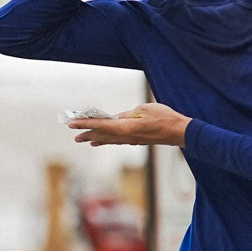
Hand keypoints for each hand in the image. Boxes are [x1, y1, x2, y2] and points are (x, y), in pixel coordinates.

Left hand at [71, 101, 189, 146]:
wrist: (179, 132)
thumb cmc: (164, 118)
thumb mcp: (143, 110)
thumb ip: (127, 115)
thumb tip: (116, 119)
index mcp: (126, 128)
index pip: (101, 125)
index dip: (86, 124)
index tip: (73, 124)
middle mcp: (126, 137)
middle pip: (103, 135)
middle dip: (87, 134)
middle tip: (74, 136)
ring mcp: (131, 140)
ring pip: (109, 139)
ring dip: (96, 138)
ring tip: (85, 140)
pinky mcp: (137, 140)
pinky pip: (117, 140)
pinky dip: (108, 139)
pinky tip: (104, 140)